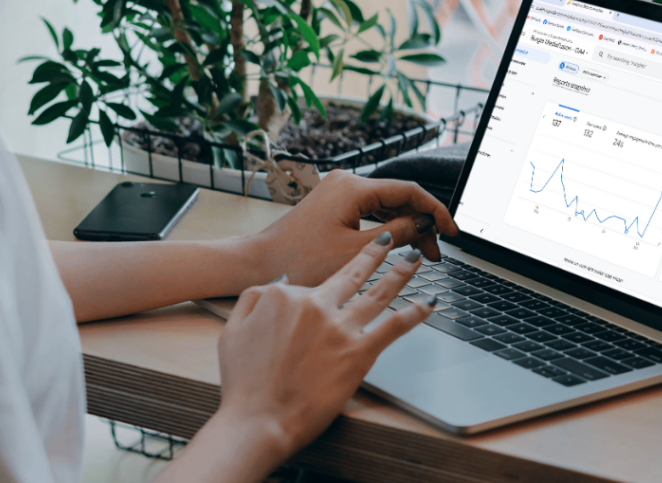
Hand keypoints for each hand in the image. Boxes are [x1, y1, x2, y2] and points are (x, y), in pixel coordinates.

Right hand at [216, 234, 431, 471]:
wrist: (256, 421)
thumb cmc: (244, 383)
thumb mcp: (233, 329)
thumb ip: (254, 298)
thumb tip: (280, 283)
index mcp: (288, 295)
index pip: (314, 282)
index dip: (322, 290)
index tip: (331, 287)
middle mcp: (318, 304)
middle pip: (354, 272)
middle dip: (376, 252)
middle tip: (391, 240)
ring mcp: (340, 328)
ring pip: (379, 291)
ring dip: (400, 272)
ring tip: (415, 259)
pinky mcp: (358, 353)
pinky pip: (393, 326)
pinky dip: (414, 313)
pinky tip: (428, 303)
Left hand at [256, 169, 458, 287]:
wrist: (259, 263)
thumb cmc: (299, 261)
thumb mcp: (355, 252)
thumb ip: (396, 235)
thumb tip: (423, 225)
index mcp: (354, 187)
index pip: (409, 191)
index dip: (434, 211)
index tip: (451, 231)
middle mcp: (348, 182)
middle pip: (399, 197)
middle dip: (421, 224)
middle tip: (435, 253)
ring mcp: (340, 192)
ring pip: (386, 205)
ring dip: (405, 228)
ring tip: (422, 254)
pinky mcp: (334, 205)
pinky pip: (370, 211)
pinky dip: (387, 228)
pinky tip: (398, 246)